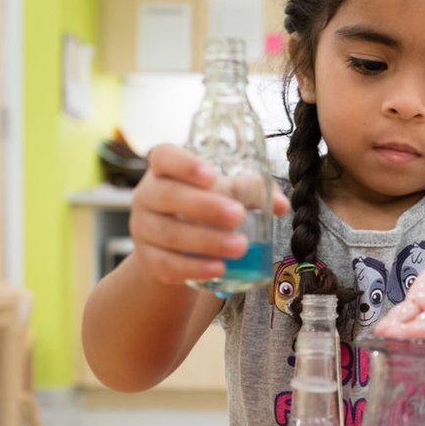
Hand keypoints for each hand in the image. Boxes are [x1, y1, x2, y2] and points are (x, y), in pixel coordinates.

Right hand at [128, 144, 289, 284]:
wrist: (176, 249)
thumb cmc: (205, 209)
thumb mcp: (227, 192)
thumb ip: (253, 191)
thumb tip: (280, 204)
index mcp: (166, 170)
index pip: (164, 157)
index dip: (184, 164)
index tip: (212, 176)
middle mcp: (148, 195)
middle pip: (168, 196)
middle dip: (205, 207)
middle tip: (238, 216)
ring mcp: (143, 229)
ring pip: (169, 233)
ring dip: (207, 241)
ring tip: (240, 247)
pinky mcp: (148, 259)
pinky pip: (167, 264)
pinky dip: (194, 267)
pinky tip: (218, 268)